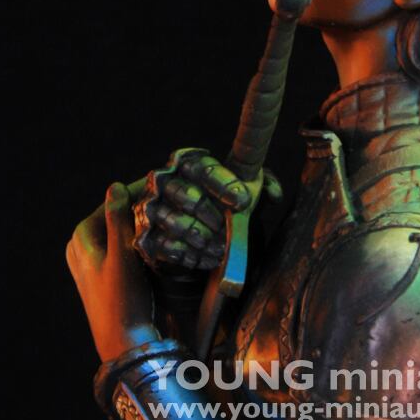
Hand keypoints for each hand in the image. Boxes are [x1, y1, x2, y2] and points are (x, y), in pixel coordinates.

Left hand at [66, 182, 157, 361]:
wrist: (126, 345)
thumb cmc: (121, 302)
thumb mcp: (121, 257)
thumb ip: (118, 220)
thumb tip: (116, 186)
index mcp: (82, 237)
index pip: (113, 201)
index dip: (138, 189)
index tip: (165, 179)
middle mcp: (86, 246)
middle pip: (119, 215)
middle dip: (145, 204)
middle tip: (175, 196)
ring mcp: (99, 261)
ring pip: (126, 230)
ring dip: (148, 222)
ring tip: (176, 212)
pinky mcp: (113, 274)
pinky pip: (131, 246)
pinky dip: (147, 239)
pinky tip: (168, 236)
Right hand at [133, 148, 282, 274]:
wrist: (185, 224)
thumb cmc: (217, 199)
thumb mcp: (241, 186)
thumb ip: (262, 183)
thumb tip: (275, 194)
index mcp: (187, 161)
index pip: (204, 169)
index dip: (224, 185)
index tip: (243, 201)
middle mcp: (163, 180)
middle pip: (187, 196)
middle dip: (213, 216)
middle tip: (228, 229)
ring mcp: (150, 208)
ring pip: (177, 224)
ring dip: (204, 239)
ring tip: (221, 248)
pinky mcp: (144, 235)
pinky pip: (167, 247)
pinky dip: (191, 256)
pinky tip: (208, 258)